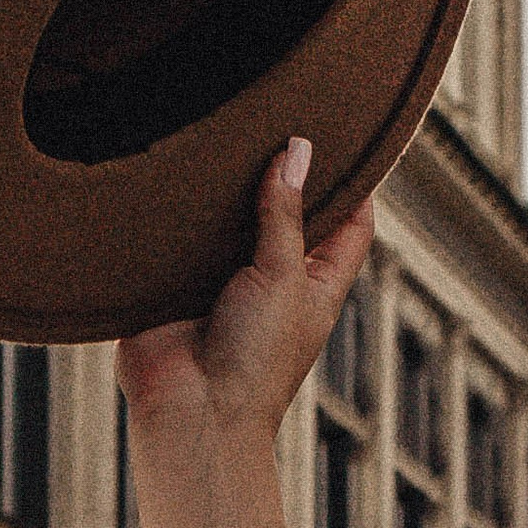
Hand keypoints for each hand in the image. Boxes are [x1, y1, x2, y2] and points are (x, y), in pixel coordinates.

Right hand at [116, 142, 374, 447]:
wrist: (188, 412)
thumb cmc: (255, 362)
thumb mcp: (283, 278)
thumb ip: (285, 214)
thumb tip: (297, 150)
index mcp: (317, 281)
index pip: (350, 222)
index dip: (354, 180)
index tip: (348, 132)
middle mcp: (273, 276)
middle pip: (287, 210)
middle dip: (281, 171)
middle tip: (275, 115)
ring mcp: (222, 277)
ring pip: (229, 217)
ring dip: (225, 186)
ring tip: (223, 128)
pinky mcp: (174, 281)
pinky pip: (179, 235)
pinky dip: (178, 208)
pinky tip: (175, 167)